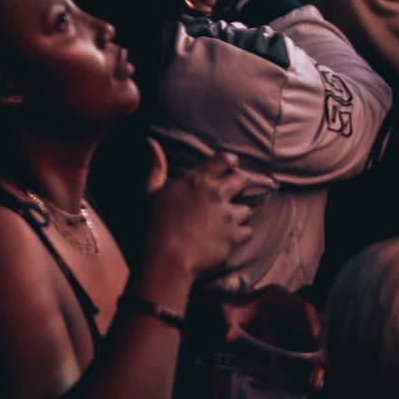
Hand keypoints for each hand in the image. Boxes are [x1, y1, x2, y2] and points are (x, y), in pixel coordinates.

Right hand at [142, 147, 253, 286]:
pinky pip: (248, 231)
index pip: (221, 161)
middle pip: (241, 181)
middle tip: (233, 191)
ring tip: (229, 219)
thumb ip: (156, 167)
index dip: (228, 161)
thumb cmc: (154, 222)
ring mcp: (228, 215)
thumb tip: (151, 142)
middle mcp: (216, 193)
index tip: (231, 163)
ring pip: (247, 209)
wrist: (167, 255)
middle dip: (240, 184)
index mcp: (196, 179)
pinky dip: (241, 234)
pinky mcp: (234, 236)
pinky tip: (230, 237)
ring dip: (239, 213)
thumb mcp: (150, 191)